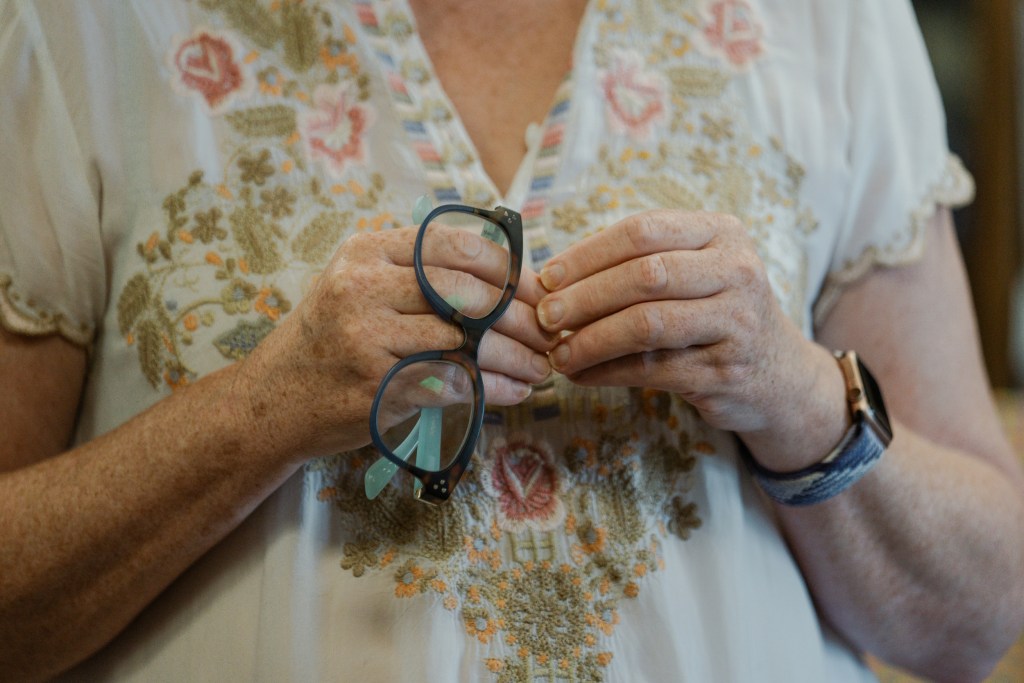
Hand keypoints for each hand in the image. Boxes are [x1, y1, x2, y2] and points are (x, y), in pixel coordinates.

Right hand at [234, 225, 553, 462]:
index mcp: (366, 252)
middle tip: (547, 336)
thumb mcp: (359, 284)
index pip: (453, 245)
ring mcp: (366, 337)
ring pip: (464, 340)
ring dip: (514, 357)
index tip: (533, 291)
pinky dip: (492, 390)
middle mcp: (363, 286)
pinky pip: (452, 383)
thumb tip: (505, 275)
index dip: (505, 269)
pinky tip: (513, 392)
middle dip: (519, 316)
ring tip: (539, 369)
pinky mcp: (375, 385)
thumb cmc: (329, 339)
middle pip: (466, 292)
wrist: (273, 400)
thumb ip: (416, 272)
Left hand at [536, 210, 831, 440]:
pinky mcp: (726, 372)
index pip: (642, 232)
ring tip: (559, 353)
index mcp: (722, 233)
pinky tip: (583, 375)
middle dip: (584, 297)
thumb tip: (554, 279)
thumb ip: (639, 264)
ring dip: (592, 340)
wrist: (780, 375)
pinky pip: (653, 370)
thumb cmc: (717, 313)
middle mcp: (737, 271)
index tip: (547, 277)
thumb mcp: (695, 272)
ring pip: (647, 325)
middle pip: (644, 276)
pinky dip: (608, 373)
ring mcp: (737, 323)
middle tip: (545, 317)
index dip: (586, 254)